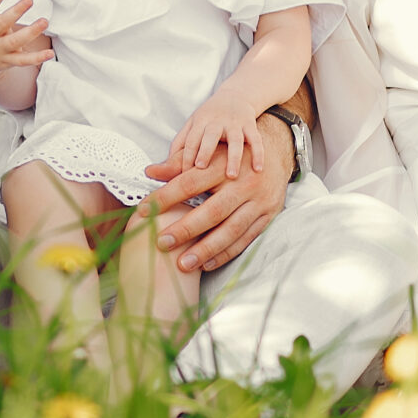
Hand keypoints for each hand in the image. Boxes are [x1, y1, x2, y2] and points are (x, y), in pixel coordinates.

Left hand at [142, 112, 290, 273]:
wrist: (275, 154)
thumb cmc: (233, 156)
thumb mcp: (209, 154)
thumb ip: (180, 163)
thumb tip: (151, 171)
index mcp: (224, 164)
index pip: (190, 182)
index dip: (165, 197)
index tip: (143, 211)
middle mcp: (244, 183)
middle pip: (212, 210)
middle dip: (186, 229)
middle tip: (162, 242)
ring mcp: (258, 202)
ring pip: (231, 230)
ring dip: (206, 249)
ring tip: (183, 264)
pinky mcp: (268, 216)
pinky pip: (246, 239)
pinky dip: (226, 254)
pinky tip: (206, 264)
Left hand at [168, 89, 264, 180]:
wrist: (237, 96)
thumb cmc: (211, 116)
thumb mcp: (193, 124)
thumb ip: (180, 143)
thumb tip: (163, 165)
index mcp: (200, 122)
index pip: (191, 140)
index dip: (186, 156)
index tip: (183, 174)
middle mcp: (217, 122)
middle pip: (210, 136)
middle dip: (205, 151)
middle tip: (201, 168)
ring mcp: (235, 123)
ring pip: (235, 139)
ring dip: (233, 157)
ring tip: (231, 175)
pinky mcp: (250, 125)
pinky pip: (256, 140)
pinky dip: (258, 154)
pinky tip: (258, 169)